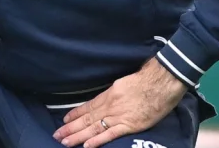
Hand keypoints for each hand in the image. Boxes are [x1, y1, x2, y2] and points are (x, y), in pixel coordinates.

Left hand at [53, 58, 187, 147]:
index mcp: (110, 94)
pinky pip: (111, 134)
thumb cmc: (147, 79)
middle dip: (71, 128)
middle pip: (87, 118)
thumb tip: (109, 97)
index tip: (64, 120)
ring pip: (94, 128)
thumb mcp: (125, 82)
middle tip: (56, 135)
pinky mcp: (131, 125)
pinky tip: (87, 146)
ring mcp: (120, 116)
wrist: (161, 82)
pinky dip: (98, 141)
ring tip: (65, 142)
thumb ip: (116, 92)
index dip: (75, 114)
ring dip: (78, 136)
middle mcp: (111, 106)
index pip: (88, 106)